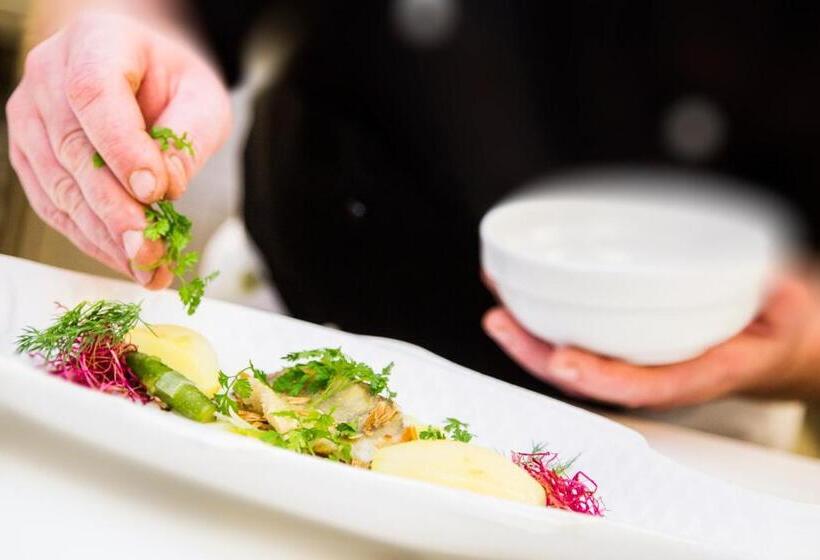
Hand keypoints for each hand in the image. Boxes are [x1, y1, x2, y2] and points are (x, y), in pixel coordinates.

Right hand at [6, 11, 230, 287]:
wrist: (140, 73)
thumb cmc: (173, 82)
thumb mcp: (201, 98)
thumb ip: (187, 137)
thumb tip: (165, 189)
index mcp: (94, 42)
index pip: (95, 95)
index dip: (122, 149)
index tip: (155, 193)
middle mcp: (49, 75)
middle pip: (73, 151)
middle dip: (115, 212)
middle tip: (151, 252)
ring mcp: (29, 116)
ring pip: (60, 187)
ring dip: (104, 237)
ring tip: (148, 270)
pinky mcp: (28, 154)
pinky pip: (53, 205)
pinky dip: (91, 239)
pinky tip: (126, 261)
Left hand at [482, 273, 819, 407]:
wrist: (775, 343)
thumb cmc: (777, 327)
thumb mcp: (788, 310)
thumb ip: (777, 296)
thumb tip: (768, 281)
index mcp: (699, 374)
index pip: (643, 385)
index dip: (599, 377)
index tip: (562, 359)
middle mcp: (658, 375)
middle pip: (589, 379)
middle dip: (537, 355)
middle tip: (499, 320)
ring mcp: (638, 363)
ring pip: (576, 363)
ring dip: (530, 339)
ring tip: (495, 302)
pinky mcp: (627, 347)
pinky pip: (582, 340)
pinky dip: (545, 323)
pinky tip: (520, 296)